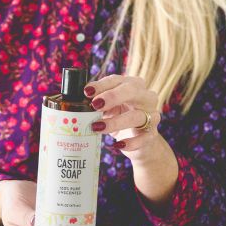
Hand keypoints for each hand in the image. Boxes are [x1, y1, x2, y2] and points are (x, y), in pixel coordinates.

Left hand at [85, 74, 178, 210]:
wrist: (142, 142)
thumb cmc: (121, 118)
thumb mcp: (109, 108)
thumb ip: (97, 102)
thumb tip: (73, 102)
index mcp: (133, 85)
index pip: (118, 80)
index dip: (102, 85)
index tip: (86, 92)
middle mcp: (145, 97)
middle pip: (132, 90)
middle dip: (112, 96)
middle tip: (94, 104)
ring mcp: (151, 116)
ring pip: (137, 116)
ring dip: (116, 121)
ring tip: (97, 127)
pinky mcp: (152, 135)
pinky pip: (144, 138)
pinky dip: (130, 142)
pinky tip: (117, 145)